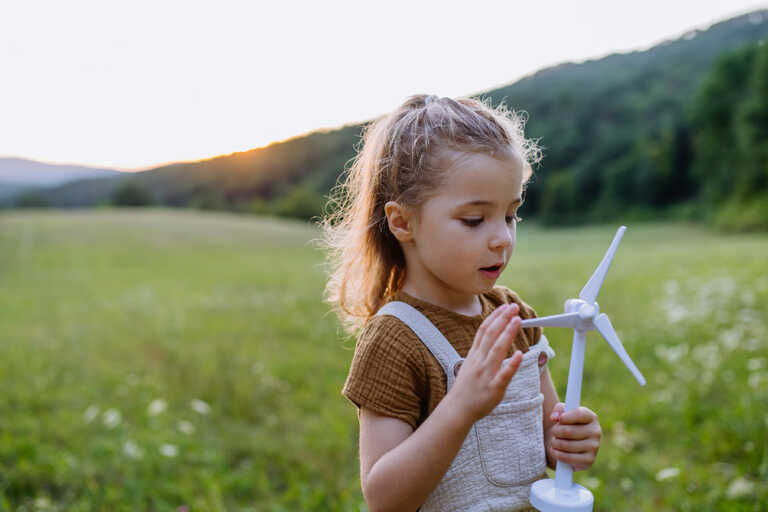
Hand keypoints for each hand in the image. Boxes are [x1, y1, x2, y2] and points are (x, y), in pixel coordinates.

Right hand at [448, 303, 522, 423]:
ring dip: (507, 334)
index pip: (484, 331)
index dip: (495, 317)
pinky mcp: (493, 389)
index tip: (505, 307)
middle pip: (491, 336)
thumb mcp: (470, 365)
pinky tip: (519, 354)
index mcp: (474, 355)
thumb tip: (493, 337)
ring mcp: (486, 375)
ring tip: (517, 321)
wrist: (457, 410)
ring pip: (497, 351)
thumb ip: (481, 351)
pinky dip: (511, 364)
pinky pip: (503, 375)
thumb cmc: (466, 388)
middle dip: (503, 319)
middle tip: (513, 307)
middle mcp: (479, 361)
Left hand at [548, 403, 601, 470]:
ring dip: (555, 443)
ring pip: (566, 445)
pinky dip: (557, 454)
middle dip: (556, 431)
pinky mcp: (589, 461)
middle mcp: (596, 432)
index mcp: (591, 417)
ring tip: (554, 441)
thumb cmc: (566, 425)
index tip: (559, 420)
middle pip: (569, 431)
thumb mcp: (562, 413)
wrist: (569, 445)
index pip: (579, 414)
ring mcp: (594, 447)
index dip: (565, 417)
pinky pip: (568, 458)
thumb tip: (555, 417)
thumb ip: (558, 409)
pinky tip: (555, 451)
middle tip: (554, 432)